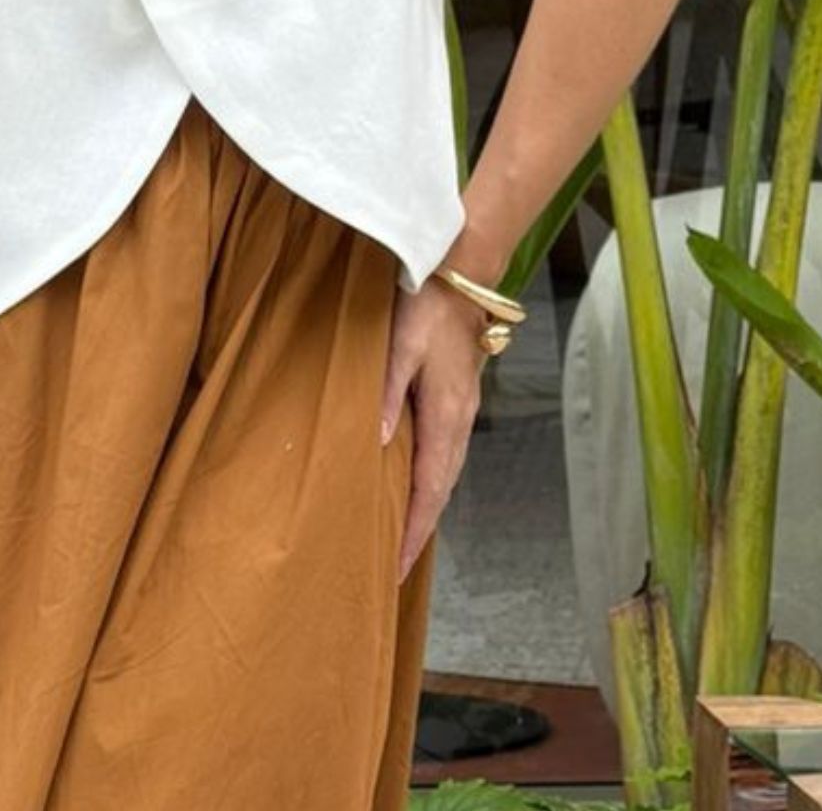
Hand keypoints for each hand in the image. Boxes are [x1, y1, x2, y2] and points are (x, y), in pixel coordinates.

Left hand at [379, 275, 487, 583]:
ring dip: (425, 505)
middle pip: (440, 489)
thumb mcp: (401, 345)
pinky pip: (444, 452)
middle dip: (419, 529)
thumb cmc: (427, 306)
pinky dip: (430, 478)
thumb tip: (377, 442)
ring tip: (400, 535)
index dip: (413, 530)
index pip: (429, 489)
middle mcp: (460, 421)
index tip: (396, 568)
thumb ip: (387, 392)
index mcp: (446, 416)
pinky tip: (413, 481)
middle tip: (393, 566)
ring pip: (444, 471)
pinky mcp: (459, 396)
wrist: (463, 273)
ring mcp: (463, 409)